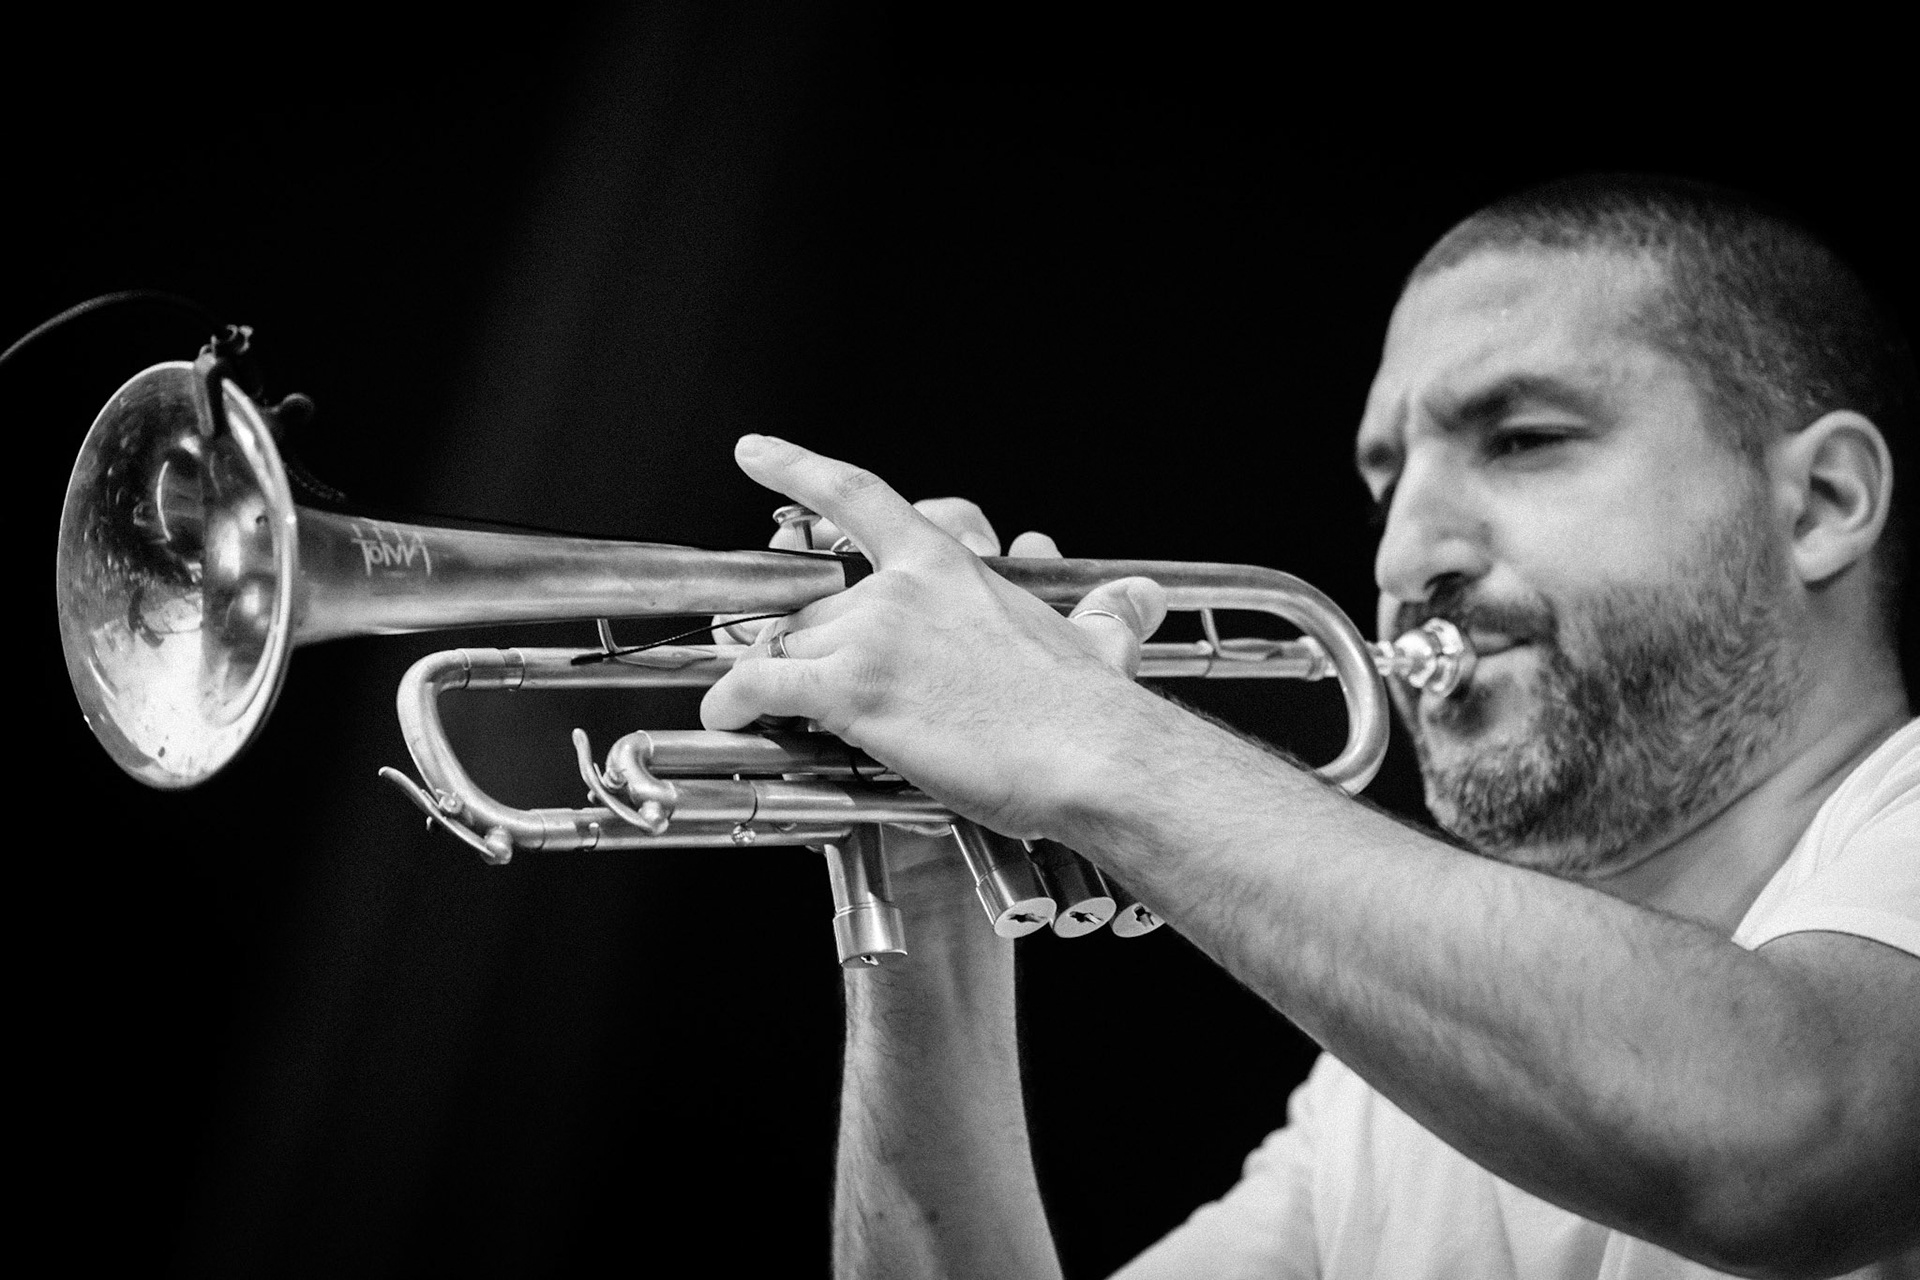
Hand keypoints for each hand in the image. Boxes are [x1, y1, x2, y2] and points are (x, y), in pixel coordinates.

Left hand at [701, 435, 1166, 838]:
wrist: (1092, 756)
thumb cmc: (1088, 709)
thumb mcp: (1098, 638)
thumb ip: (1106, 614)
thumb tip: (1141, 601)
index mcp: (947, 567)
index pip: (858, 497)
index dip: (797, 469)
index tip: (756, 452)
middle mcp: (900, 589)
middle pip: (811, 604)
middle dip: (797, 642)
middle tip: (794, 674)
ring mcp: (874, 635)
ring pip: (785, 647)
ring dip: (771, 679)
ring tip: (770, 711)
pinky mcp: (852, 689)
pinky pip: (762, 684)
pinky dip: (731, 700)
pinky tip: (723, 715)